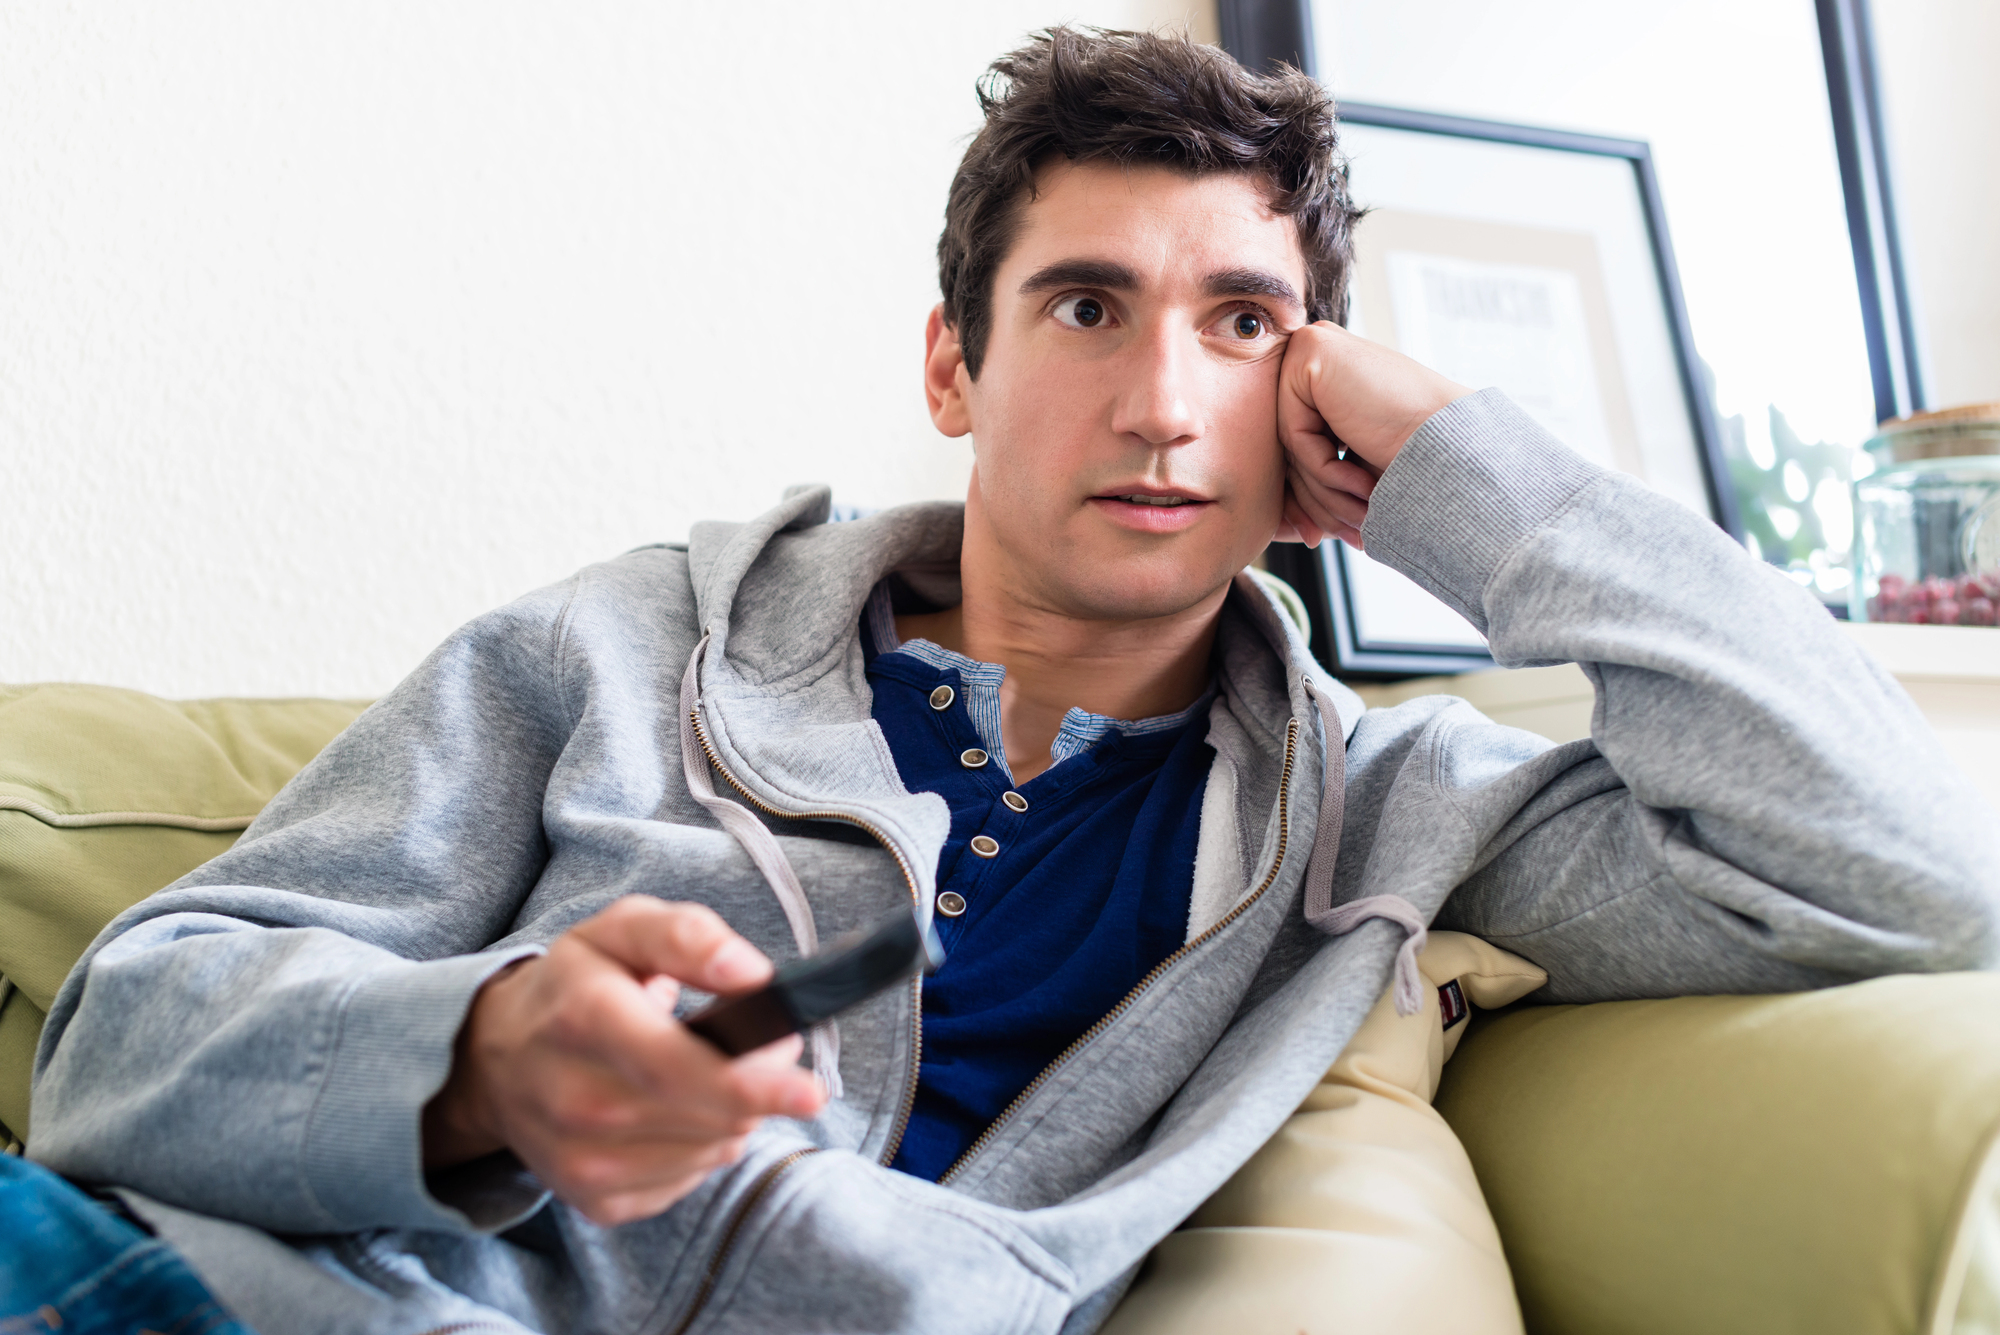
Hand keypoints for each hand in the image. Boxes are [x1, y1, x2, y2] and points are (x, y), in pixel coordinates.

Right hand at [423, 897, 825, 1226]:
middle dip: (760, 1086)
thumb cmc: (573, 985)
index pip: (678, 1067)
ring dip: (734, 1114)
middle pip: (710, 1116)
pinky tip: (681, 1112)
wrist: (495, 1060)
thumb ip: (688, 936)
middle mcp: (575, 1099)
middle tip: (772, 1051)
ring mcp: (581, 1161)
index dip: (752, 1082)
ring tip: (712, 1074)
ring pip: (712, 1150)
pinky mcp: (595, 1201)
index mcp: (584, 1019)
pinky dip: (704, 1146)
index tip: (811, 1088)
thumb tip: (752, 974)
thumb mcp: (620, 930)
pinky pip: (690, 1180)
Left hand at [1272, 322, 1469, 547]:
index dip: (1309, 498)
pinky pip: (1296, 433)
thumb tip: (1280, 523)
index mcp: (1330, 376)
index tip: (1319, 540)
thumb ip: (1315, 479)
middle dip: (1314, 502)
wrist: (1460, 451)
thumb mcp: (1355, 471)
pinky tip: (1365, 486)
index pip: (1297, 445)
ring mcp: (1312, 347)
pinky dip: (1326, 470)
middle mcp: (1318, 354)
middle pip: (1291, 445)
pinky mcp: (1311, 353)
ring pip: (1291, 445)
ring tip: (1359, 522)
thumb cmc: (1416, 466)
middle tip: (1333, 540)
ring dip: (1325, 495)